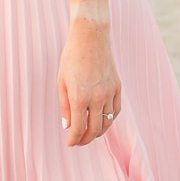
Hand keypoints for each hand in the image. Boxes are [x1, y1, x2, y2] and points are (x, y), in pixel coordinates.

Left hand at [57, 14, 120, 146]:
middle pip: (94, 130)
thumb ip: (64, 106)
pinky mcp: (117, 87)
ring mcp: (109, 93)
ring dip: (98, 132)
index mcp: (79, 97)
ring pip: (107, 122)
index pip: (78, 129)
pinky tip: (102, 120)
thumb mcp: (61, 82)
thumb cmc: (72, 57)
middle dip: (85, 139)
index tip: (69, 143)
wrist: (91, 37)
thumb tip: (67, 126)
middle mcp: (97, 98)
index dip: (73, 140)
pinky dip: (110, 119)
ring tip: (90, 133)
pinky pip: (116, 111)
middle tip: (79, 141)